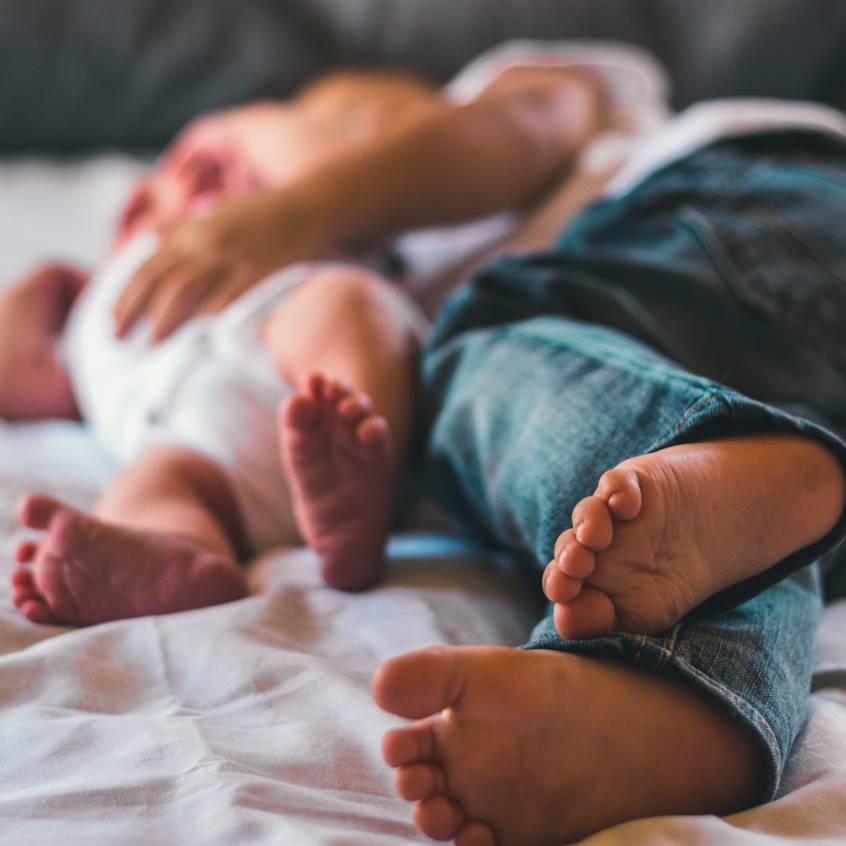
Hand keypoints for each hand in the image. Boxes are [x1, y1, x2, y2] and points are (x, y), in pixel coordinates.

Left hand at [113, 188, 332, 342]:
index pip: (148, 264)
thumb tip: (151, 241)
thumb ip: (183, 227)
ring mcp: (232, 258)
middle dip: (134, 310)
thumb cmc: (263, 213)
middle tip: (119, 338)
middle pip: (160, 281)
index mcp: (193, 230)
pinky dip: (210, 320)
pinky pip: (228, 300)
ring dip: (165, 320)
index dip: (126, 293)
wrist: (309, 206)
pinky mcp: (258, 273)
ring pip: (186, 291)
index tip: (112, 318)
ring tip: (153, 345)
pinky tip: (198, 339)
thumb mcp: (215, 211)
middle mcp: (206, 243)